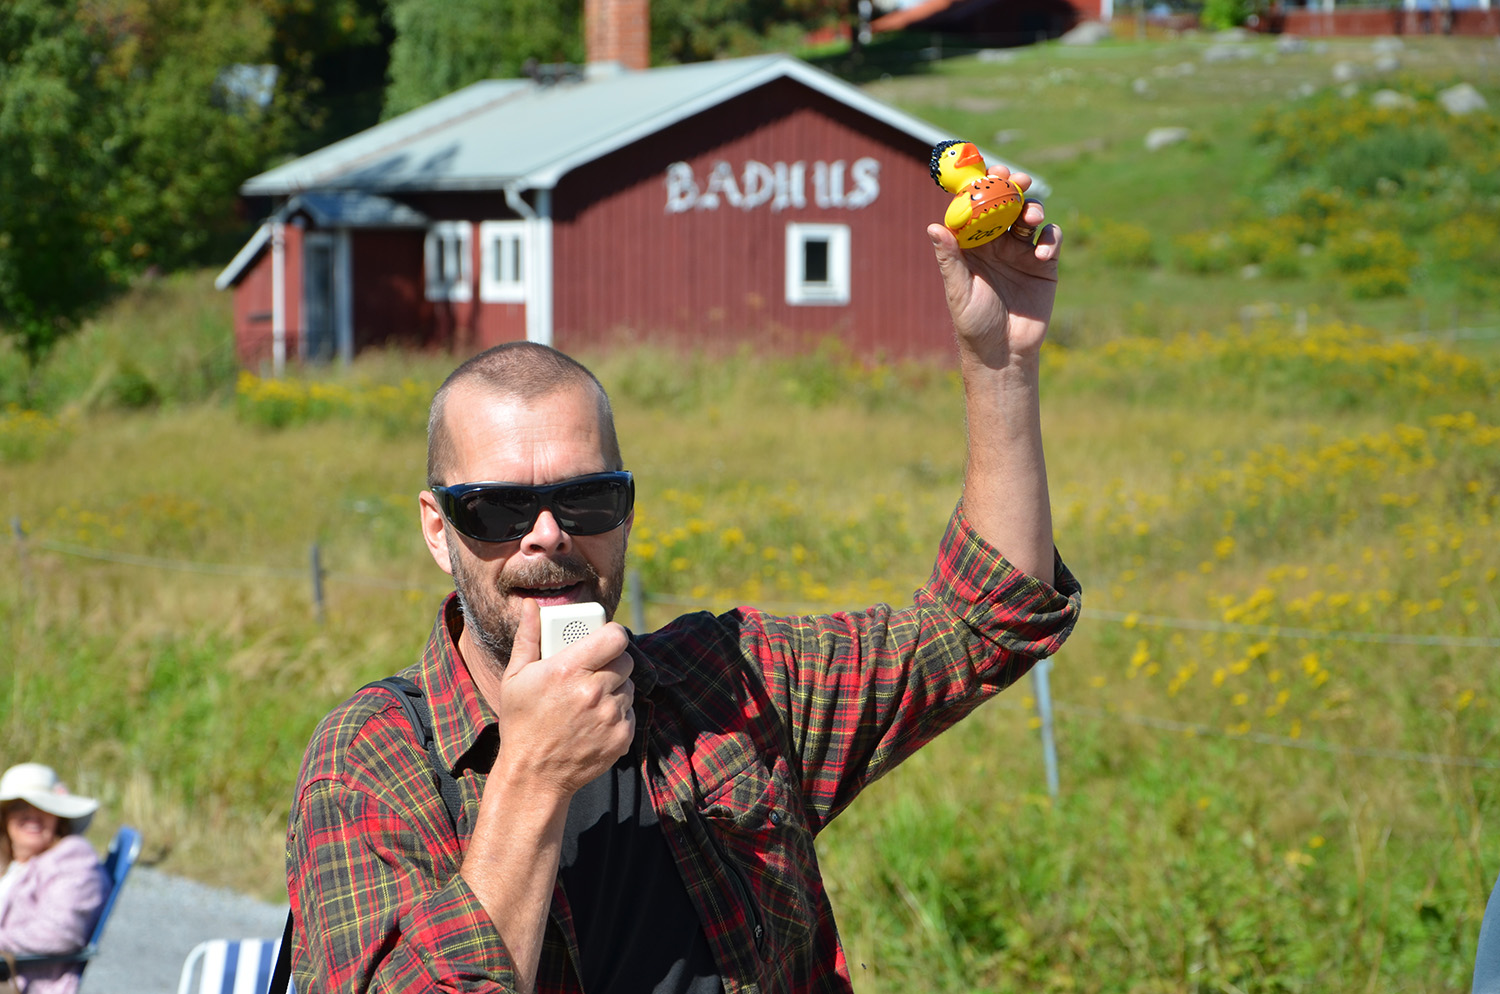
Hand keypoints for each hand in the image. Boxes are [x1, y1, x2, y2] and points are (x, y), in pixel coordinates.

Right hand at [494, 599, 635, 798]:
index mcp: (568, 670)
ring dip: (615, 688)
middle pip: (626, 660)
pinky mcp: (622, 737)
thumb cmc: (522, 722)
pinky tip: (594, 720)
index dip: (612, 635)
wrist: (534, 775)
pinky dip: (617, 713)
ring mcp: (610, 716)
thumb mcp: (515, 678)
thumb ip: (528, 637)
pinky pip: (629, 712)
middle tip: (595, 670)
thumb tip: (531, 605)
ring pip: (629, 686)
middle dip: (612, 661)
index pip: (615, 636)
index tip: (603, 639)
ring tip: (590, 698)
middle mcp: (593, 692)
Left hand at [928, 166, 1061, 366]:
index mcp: (972, 245)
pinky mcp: (1044, 264)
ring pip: (1030, 216)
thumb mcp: (959, 291)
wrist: (1004, 353)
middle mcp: (997, 242)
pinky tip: (1041, 252)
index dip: (982, 186)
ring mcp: (1021, 251)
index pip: (977, 207)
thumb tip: (933, 227)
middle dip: (1013, 187)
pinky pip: (1050, 239)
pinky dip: (1049, 238)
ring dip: (1033, 209)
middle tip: (1018, 180)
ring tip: (1031, 218)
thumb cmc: (973, 323)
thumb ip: (950, 259)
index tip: (988, 171)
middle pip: (1007, 204)